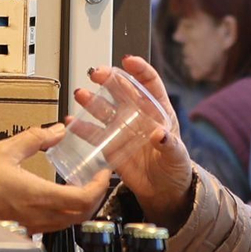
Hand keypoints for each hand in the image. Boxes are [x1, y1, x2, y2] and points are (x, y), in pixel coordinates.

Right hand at [0, 124, 110, 235]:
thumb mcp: (8, 149)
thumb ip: (37, 138)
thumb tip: (57, 131)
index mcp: (38, 195)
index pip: (83, 199)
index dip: (99, 187)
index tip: (103, 174)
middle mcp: (39, 215)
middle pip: (82, 214)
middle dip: (96, 198)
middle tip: (97, 180)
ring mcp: (33, 225)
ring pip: (70, 222)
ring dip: (82, 207)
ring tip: (82, 187)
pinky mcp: (25, 228)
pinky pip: (55, 225)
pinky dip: (66, 213)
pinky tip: (61, 198)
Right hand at [71, 56, 194, 231]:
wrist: (163, 190)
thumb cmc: (175, 168)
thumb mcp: (177, 156)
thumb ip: (170, 144)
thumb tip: (159, 134)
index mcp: (158, 112)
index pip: (150, 84)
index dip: (140, 70)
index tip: (128, 61)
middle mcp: (137, 115)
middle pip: (122, 91)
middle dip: (109, 79)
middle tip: (96, 73)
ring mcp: (122, 129)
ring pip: (104, 109)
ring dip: (92, 101)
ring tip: (80, 94)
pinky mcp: (110, 145)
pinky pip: (94, 133)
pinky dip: (82, 128)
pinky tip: (73, 122)